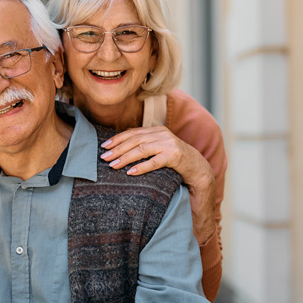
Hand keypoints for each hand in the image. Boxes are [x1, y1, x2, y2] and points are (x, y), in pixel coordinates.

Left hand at [100, 127, 215, 243]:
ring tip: (113, 165)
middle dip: (117, 149)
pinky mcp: (175, 156)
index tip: (104, 146)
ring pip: (142, 150)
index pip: (132, 133)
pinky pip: (154, 162)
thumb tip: (120, 148)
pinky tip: (130, 172)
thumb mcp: (158, 148)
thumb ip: (144, 144)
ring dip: (126, 158)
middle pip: (135, 140)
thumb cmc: (173, 159)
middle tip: (104, 157)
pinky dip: (141, 167)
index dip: (117, 139)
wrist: (197, 167)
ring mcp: (169, 144)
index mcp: (156, 130)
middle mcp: (162, 134)